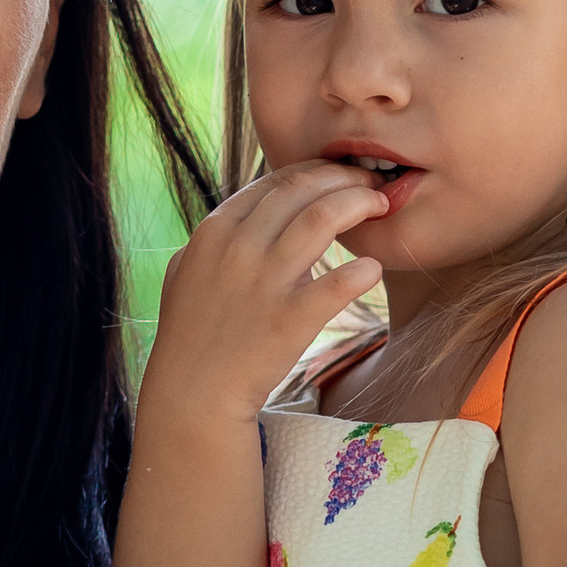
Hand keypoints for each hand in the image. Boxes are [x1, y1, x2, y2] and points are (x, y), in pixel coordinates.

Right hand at [142, 156, 388, 427]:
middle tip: (370, 182)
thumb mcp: (185, 272)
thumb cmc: (190, 335)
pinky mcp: (290, 319)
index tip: (338, 176)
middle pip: (302, 189)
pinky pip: (340, 282)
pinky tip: (373, 268)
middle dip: (344, 177)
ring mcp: (264, 282)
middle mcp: (238, 248)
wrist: (193, 394)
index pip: (274, 180)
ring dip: (359, 202)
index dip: (315, 171)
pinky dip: (364, 270)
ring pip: (323, 217)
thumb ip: (215, 240)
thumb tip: (245, 218)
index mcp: (214, 230)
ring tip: (381, 206)